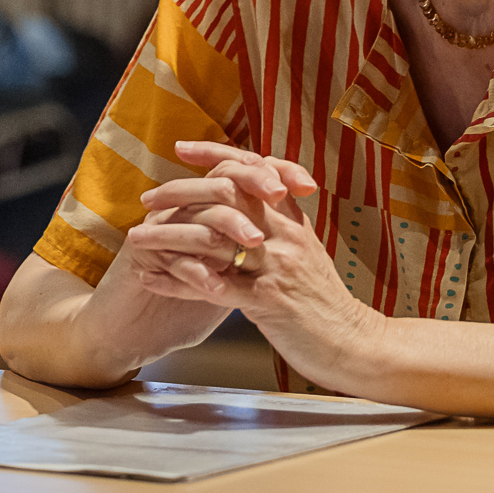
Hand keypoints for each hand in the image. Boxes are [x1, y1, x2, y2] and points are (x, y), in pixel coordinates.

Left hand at [130, 143, 378, 387]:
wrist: (356, 344)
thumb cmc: (326, 304)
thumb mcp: (308, 253)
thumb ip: (281, 226)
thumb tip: (253, 202)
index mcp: (293, 222)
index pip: (253, 170)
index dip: (217, 155)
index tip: (183, 148)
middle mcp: (285, 236)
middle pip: (226, 197)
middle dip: (180, 193)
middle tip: (148, 198)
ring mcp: (277, 266)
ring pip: (212, 239)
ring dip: (169, 237)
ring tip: (137, 239)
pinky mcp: (268, 301)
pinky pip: (214, 285)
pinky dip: (179, 281)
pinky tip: (153, 279)